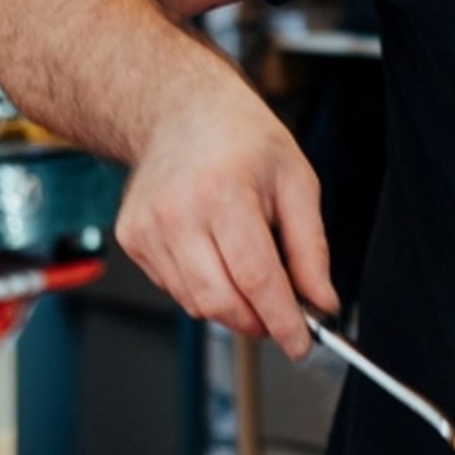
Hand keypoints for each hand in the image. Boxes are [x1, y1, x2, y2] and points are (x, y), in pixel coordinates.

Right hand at [115, 77, 338, 355]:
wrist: (180, 110)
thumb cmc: (243, 140)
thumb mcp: (296, 181)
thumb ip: (311, 248)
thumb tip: (322, 302)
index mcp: (223, 193)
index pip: (256, 278)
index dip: (282, 320)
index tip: (302, 344)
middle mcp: (176, 214)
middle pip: (221, 301)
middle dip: (259, 323)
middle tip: (284, 319)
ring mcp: (147, 229)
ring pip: (196, 303)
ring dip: (233, 309)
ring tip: (254, 277)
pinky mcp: (132, 240)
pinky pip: (176, 289)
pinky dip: (205, 289)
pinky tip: (218, 256)